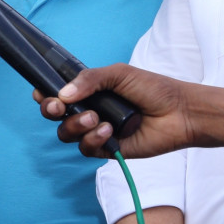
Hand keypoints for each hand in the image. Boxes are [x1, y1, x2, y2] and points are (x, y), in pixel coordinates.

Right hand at [33, 63, 223, 158]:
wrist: (180, 113)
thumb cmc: (153, 89)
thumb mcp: (118, 74)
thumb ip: (89, 79)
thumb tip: (63, 94)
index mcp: (90, 90)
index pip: (57, 93)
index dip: (45, 94)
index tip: (44, 93)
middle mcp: (89, 110)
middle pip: (55, 115)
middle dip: (51, 111)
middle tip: (59, 107)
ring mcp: (97, 130)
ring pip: (67, 133)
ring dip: (75, 125)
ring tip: (95, 118)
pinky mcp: (107, 149)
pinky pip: (86, 149)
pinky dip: (93, 140)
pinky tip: (109, 131)